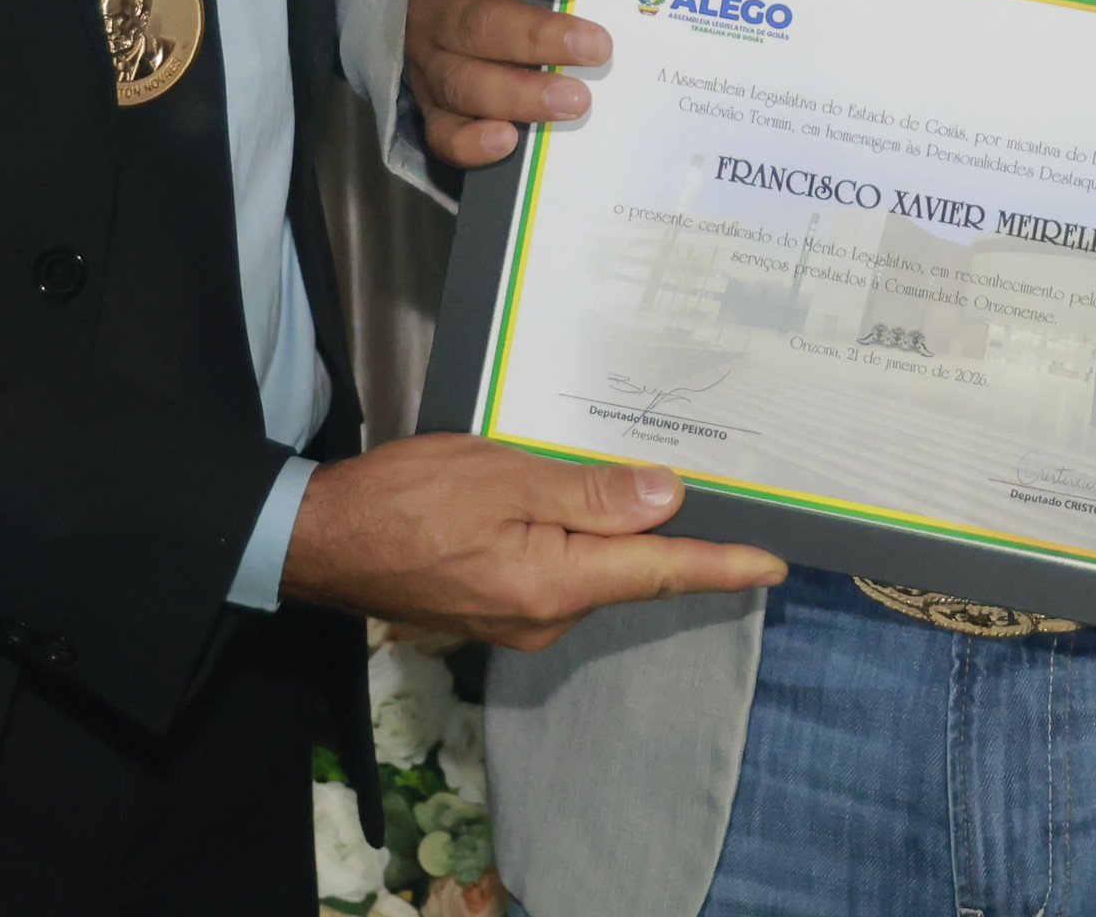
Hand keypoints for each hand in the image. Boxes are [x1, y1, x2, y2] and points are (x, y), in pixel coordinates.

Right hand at [282, 434, 783, 648]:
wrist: (319, 539)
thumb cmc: (404, 499)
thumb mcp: (502, 476)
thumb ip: (588, 493)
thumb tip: (668, 497)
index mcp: (553, 585)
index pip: (660, 574)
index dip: (722, 565)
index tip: (776, 563)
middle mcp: (545, 617)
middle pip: (632, 574)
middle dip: (678, 538)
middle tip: (730, 496)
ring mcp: (518, 619)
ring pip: (595, 570)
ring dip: (626, 534)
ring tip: (663, 487)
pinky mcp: (496, 605)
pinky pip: (560, 570)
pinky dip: (583, 539)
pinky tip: (591, 504)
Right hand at [402, 0, 589, 166]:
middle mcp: (436, 2)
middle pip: (477, 22)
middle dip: (537, 36)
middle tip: (598, 47)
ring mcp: (431, 57)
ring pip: (463, 79)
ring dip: (519, 92)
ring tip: (575, 101)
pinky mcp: (434, 104)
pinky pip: (442, 130)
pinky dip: (471, 141)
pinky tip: (509, 142)